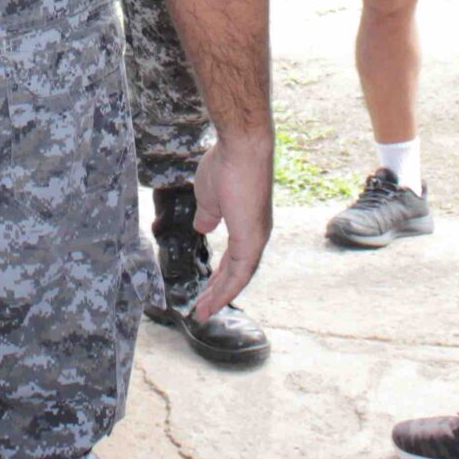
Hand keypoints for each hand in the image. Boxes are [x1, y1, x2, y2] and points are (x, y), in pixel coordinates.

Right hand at [189, 130, 273, 321]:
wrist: (241, 147)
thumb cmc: (226, 165)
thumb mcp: (209, 196)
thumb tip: (202, 227)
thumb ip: (207, 215)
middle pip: (237, 272)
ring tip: (202, 311)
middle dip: (219, 291)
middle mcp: (256, 235)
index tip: (206, 289)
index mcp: (247, 225)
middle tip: (202, 307)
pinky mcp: (252, 239)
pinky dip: (226, 289)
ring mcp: (256, 238)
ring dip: (220, 295)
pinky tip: (211, 301)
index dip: (220, 276)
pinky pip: (240, 273)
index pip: (234, 258)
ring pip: (239, 277)